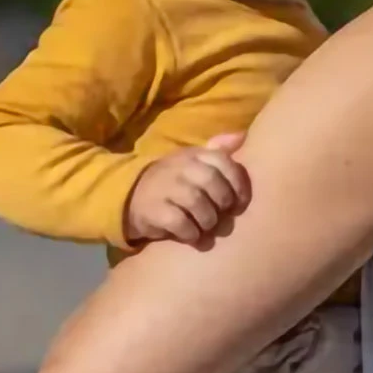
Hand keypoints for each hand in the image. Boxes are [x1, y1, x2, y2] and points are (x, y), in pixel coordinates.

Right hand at [124, 133, 247, 245]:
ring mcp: (164, 187)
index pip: (223, 161)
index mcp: (193, 155)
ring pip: (197, 203)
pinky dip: (191, 233)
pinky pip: (180, 222)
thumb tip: (242, 136)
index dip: (237, 183)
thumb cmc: (173, 181)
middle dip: (223, 202)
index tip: (240, 202)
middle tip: (222, 215)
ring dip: (208, 220)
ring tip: (207, 227)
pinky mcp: (153, 210)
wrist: (130, 196)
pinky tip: (192, 236)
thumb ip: (218, 151)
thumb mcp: (193, 161)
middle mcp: (179, 167)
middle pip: (212, 182)